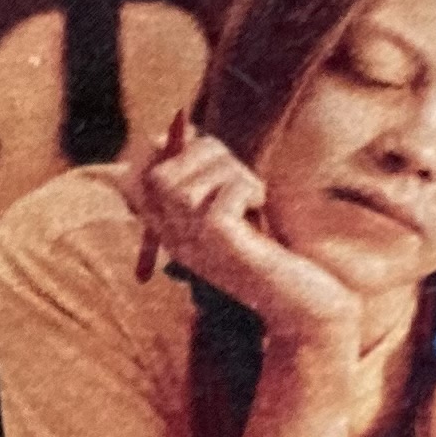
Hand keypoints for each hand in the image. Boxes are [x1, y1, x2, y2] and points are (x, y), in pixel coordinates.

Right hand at [119, 125, 359, 355]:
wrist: (302, 304)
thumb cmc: (270, 252)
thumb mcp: (228, 207)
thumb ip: (202, 173)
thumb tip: (174, 131)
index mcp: (170, 230)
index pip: (133, 180)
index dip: (160, 151)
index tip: (196, 142)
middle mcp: (173, 239)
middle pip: (159, 174)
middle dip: (202, 155)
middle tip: (236, 173)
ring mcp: (193, 244)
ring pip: (189, 182)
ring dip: (230, 172)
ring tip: (253, 193)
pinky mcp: (220, 244)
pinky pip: (224, 194)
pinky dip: (247, 188)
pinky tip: (259, 205)